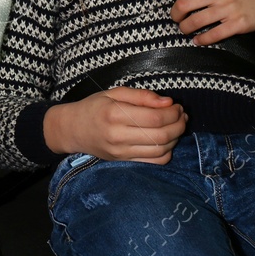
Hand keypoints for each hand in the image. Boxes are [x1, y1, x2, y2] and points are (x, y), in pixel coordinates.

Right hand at [43, 87, 186, 162]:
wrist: (73, 129)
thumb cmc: (94, 107)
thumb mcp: (114, 93)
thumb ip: (142, 96)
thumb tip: (168, 102)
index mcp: (114, 114)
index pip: (154, 117)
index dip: (173, 112)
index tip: (177, 106)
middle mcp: (118, 135)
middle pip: (161, 135)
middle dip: (179, 125)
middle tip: (182, 116)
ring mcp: (121, 152)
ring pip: (161, 150)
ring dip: (176, 138)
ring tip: (177, 126)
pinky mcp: (124, 162)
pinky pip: (154, 162)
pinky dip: (167, 152)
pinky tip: (167, 141)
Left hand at [166, 0, 254, 43]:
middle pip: (184, 4)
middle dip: (175, 13)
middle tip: (176, 17)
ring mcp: (229, 8)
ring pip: (195, 22)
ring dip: (185, 28)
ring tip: (185, 29)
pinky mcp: (237, 24)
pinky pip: (212, 35)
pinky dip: (201, 40)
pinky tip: (198, 41)